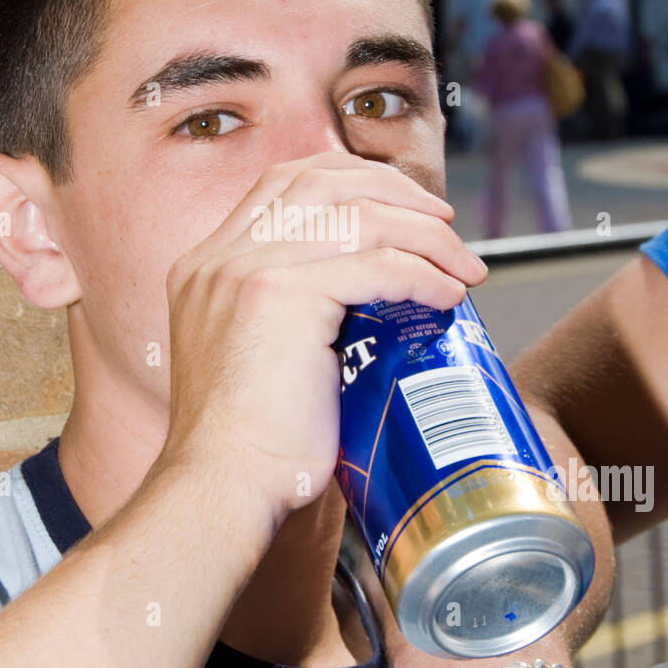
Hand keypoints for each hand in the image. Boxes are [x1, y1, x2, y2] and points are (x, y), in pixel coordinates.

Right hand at [157, 151, 486, 536]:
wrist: (219, 488)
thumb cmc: (249, 446)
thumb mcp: (258, 358)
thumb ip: (294, 314)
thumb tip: (371, 299)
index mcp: (205, 265)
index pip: (282, 182)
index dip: (350, 179)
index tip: (401, 203)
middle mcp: (219, 257)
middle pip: (321, 178)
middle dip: (394, 189)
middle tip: (444, 223)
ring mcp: (245, 271)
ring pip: (358, 215)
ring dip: (425, 235)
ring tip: (462, 266)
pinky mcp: (280, 296)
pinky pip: (375, 264)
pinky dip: (422, 275)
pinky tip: (446, 296)